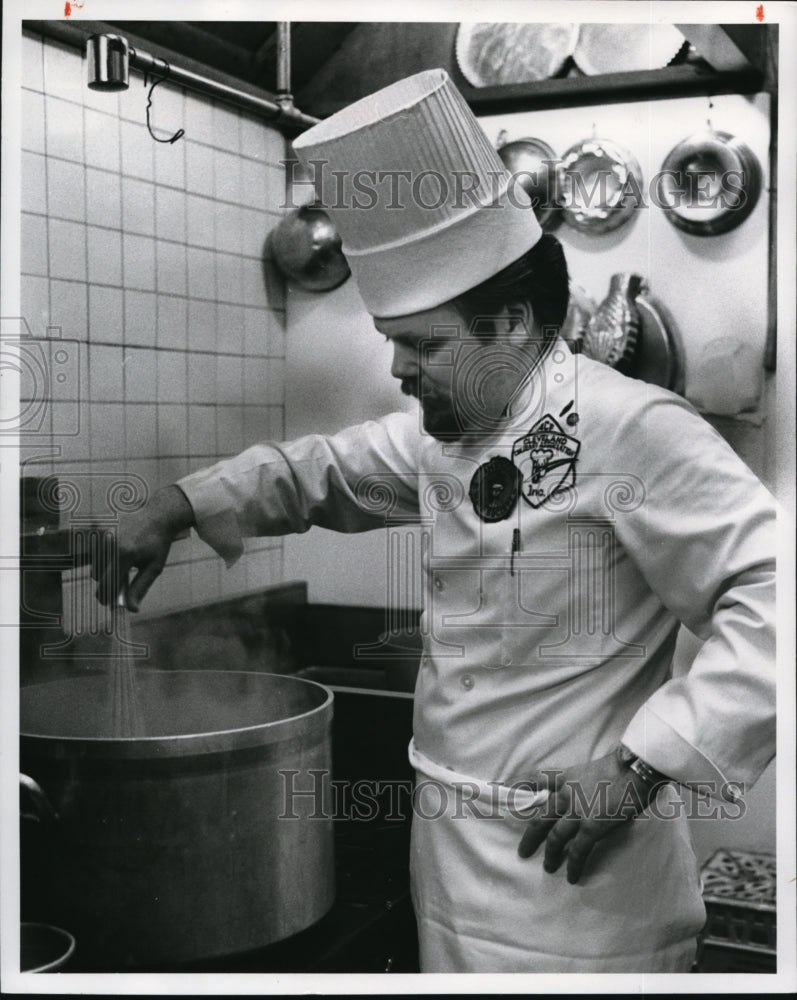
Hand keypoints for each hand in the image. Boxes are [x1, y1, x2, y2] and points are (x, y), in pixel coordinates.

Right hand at [90, 485, 194, 610]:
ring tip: (122, 560)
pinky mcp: (99, 527)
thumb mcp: (154, 567)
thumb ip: (140, 588)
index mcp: (126, 555)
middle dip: (107, 580)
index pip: (107, 584)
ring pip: (94, 563)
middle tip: (120, 578)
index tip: (108, 602)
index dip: (106, 597)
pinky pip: (93, 549)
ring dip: (104, 567)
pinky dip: (102, 554)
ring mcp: (103, 533)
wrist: (157, 514)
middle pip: (97, 575)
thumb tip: (131, 609)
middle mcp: (111, 543)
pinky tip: (118, 547)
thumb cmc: (158, 543)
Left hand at [517, 746, 663, 884]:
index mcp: (565, 777)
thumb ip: (578, 781)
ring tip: (548, 867)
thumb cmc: (619, 767)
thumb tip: (581, 794)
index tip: (501, 791)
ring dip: (550, 855)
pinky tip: (572, 876)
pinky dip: (574, 865)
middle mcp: (565, 795)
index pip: (535, 780)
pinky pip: (578, 851)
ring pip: (555, 838)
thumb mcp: (589, 768)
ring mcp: (576, 812)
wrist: (634, 770)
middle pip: (540, 818)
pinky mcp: (591, 827)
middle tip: (523, 851)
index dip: (517, 787)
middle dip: (530, 837)